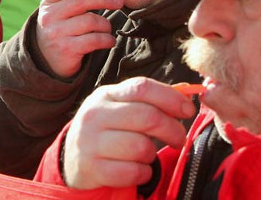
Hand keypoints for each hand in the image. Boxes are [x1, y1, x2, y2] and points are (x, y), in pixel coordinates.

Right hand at [36, 0, 122, 77]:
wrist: (46, 59)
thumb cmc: (60, 28)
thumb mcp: (59, 11)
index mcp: (48, 3)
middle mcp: (49, 16)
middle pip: (81, 1)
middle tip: (118, 2)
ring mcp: (57, 33)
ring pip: (91, 21)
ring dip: (106, 24)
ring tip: (106, 28)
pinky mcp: (67, 49)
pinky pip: (95, 40)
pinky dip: (107, 39)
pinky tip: (109, 41)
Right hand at [63, 78, 196, 189]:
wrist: (72, 159)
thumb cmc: (107, 131)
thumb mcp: (119, 108)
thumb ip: (147, 100)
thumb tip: (186, 95)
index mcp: (105, 95)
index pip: (142, 87)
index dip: (171, 98)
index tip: (188, 110)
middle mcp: (94, 114)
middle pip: (147, 116)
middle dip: (172, 130)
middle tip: (177, 139)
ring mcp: (90, 141)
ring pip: (142, 147)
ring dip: (152, 154)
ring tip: (146, 154)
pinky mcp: (92, 167)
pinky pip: (133, 172)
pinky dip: (143, 173)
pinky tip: (136, 169)